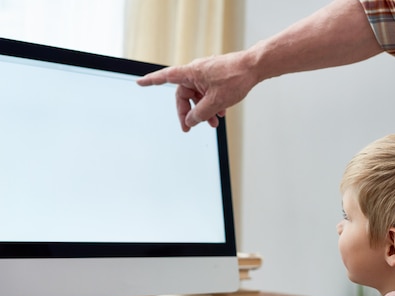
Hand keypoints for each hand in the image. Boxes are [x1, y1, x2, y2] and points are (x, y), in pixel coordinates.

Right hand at [137, 52, 257, 131]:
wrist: (254, 67)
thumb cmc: (235, 78)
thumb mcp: (215, 102)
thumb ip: (200, 114)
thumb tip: (190, 121)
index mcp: (191, 73)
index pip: (166, 77)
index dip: (151, 81)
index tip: (139, 82)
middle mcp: (196, 72)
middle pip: (184, 95)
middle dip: (189, 113)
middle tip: (190, 128)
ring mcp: (206, 75)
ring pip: (198, 96)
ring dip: (204, 111)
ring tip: (214, 124)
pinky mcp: (215, 77)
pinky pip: (208, 93)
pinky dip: (212, 104)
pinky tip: (221, 114)